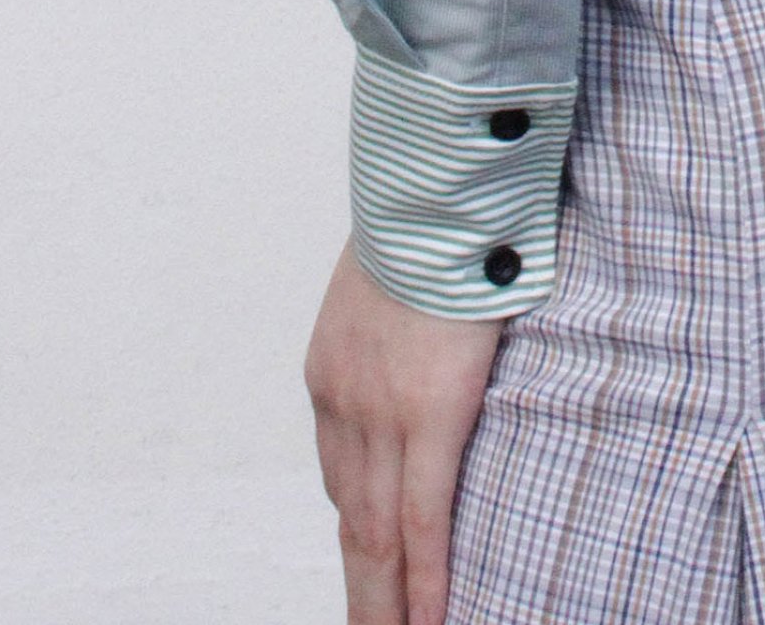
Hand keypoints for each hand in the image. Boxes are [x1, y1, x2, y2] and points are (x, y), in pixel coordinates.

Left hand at [305, 238, 504, 624]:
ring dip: (386, 601)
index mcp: (332, 371)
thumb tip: (432, 326)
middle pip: (351, 522)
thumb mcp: (394, 274)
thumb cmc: (429, 211)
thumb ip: (403, 317)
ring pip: (379, 536)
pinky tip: (433, 620)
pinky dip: (428, 577)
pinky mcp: (430, 414)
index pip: (342, 475)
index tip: (369, 564)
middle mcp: (344, 404)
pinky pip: (424, 518)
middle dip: (362, 589)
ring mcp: (382, 415)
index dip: (359, 528)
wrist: (432, 184)